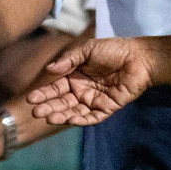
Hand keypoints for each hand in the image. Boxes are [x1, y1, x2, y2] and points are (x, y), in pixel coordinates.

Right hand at [27, 38, 151, 125]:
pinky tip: (70, 119)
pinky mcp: (107, 108)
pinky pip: (92, 117)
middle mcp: (81, 90)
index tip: (31, 99)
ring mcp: (93, 100)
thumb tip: (49, 69)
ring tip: (50, 118)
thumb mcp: (87, 50)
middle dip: (49, 107)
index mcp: (74, 76)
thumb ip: (69, 60)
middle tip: (37, 112)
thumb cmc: (113, 50)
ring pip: (74, 111)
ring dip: (61, 115)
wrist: (139, 57)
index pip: (55, 88)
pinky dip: (81, 120)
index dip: (43, 94)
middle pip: (62, 102)